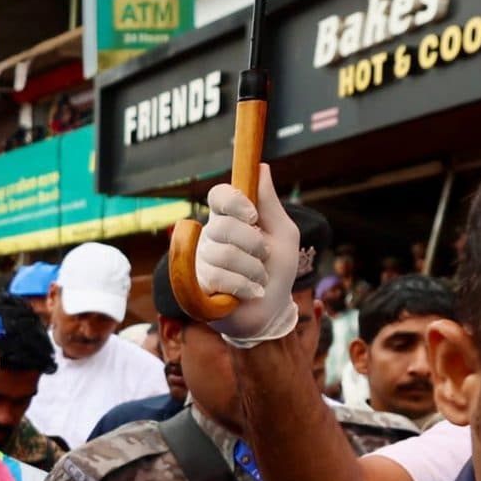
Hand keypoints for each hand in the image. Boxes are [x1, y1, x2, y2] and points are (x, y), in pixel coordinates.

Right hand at [196, 163, 300, 346]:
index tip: (252, 216)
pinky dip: (244, 286)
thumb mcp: (283, 235)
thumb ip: (271, 204)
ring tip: (258, 280)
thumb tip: (261, 167)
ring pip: (224, 255)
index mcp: (230, 219)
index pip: (219, 195)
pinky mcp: (196, 286)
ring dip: (253, 271)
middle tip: (264, 257)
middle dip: (254, 245)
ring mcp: (200, 261)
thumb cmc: (277, 271)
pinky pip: (218, 277)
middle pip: (224, 226)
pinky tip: (249, 293)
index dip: (234, 202)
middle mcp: (210, 237)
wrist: (270, 312)